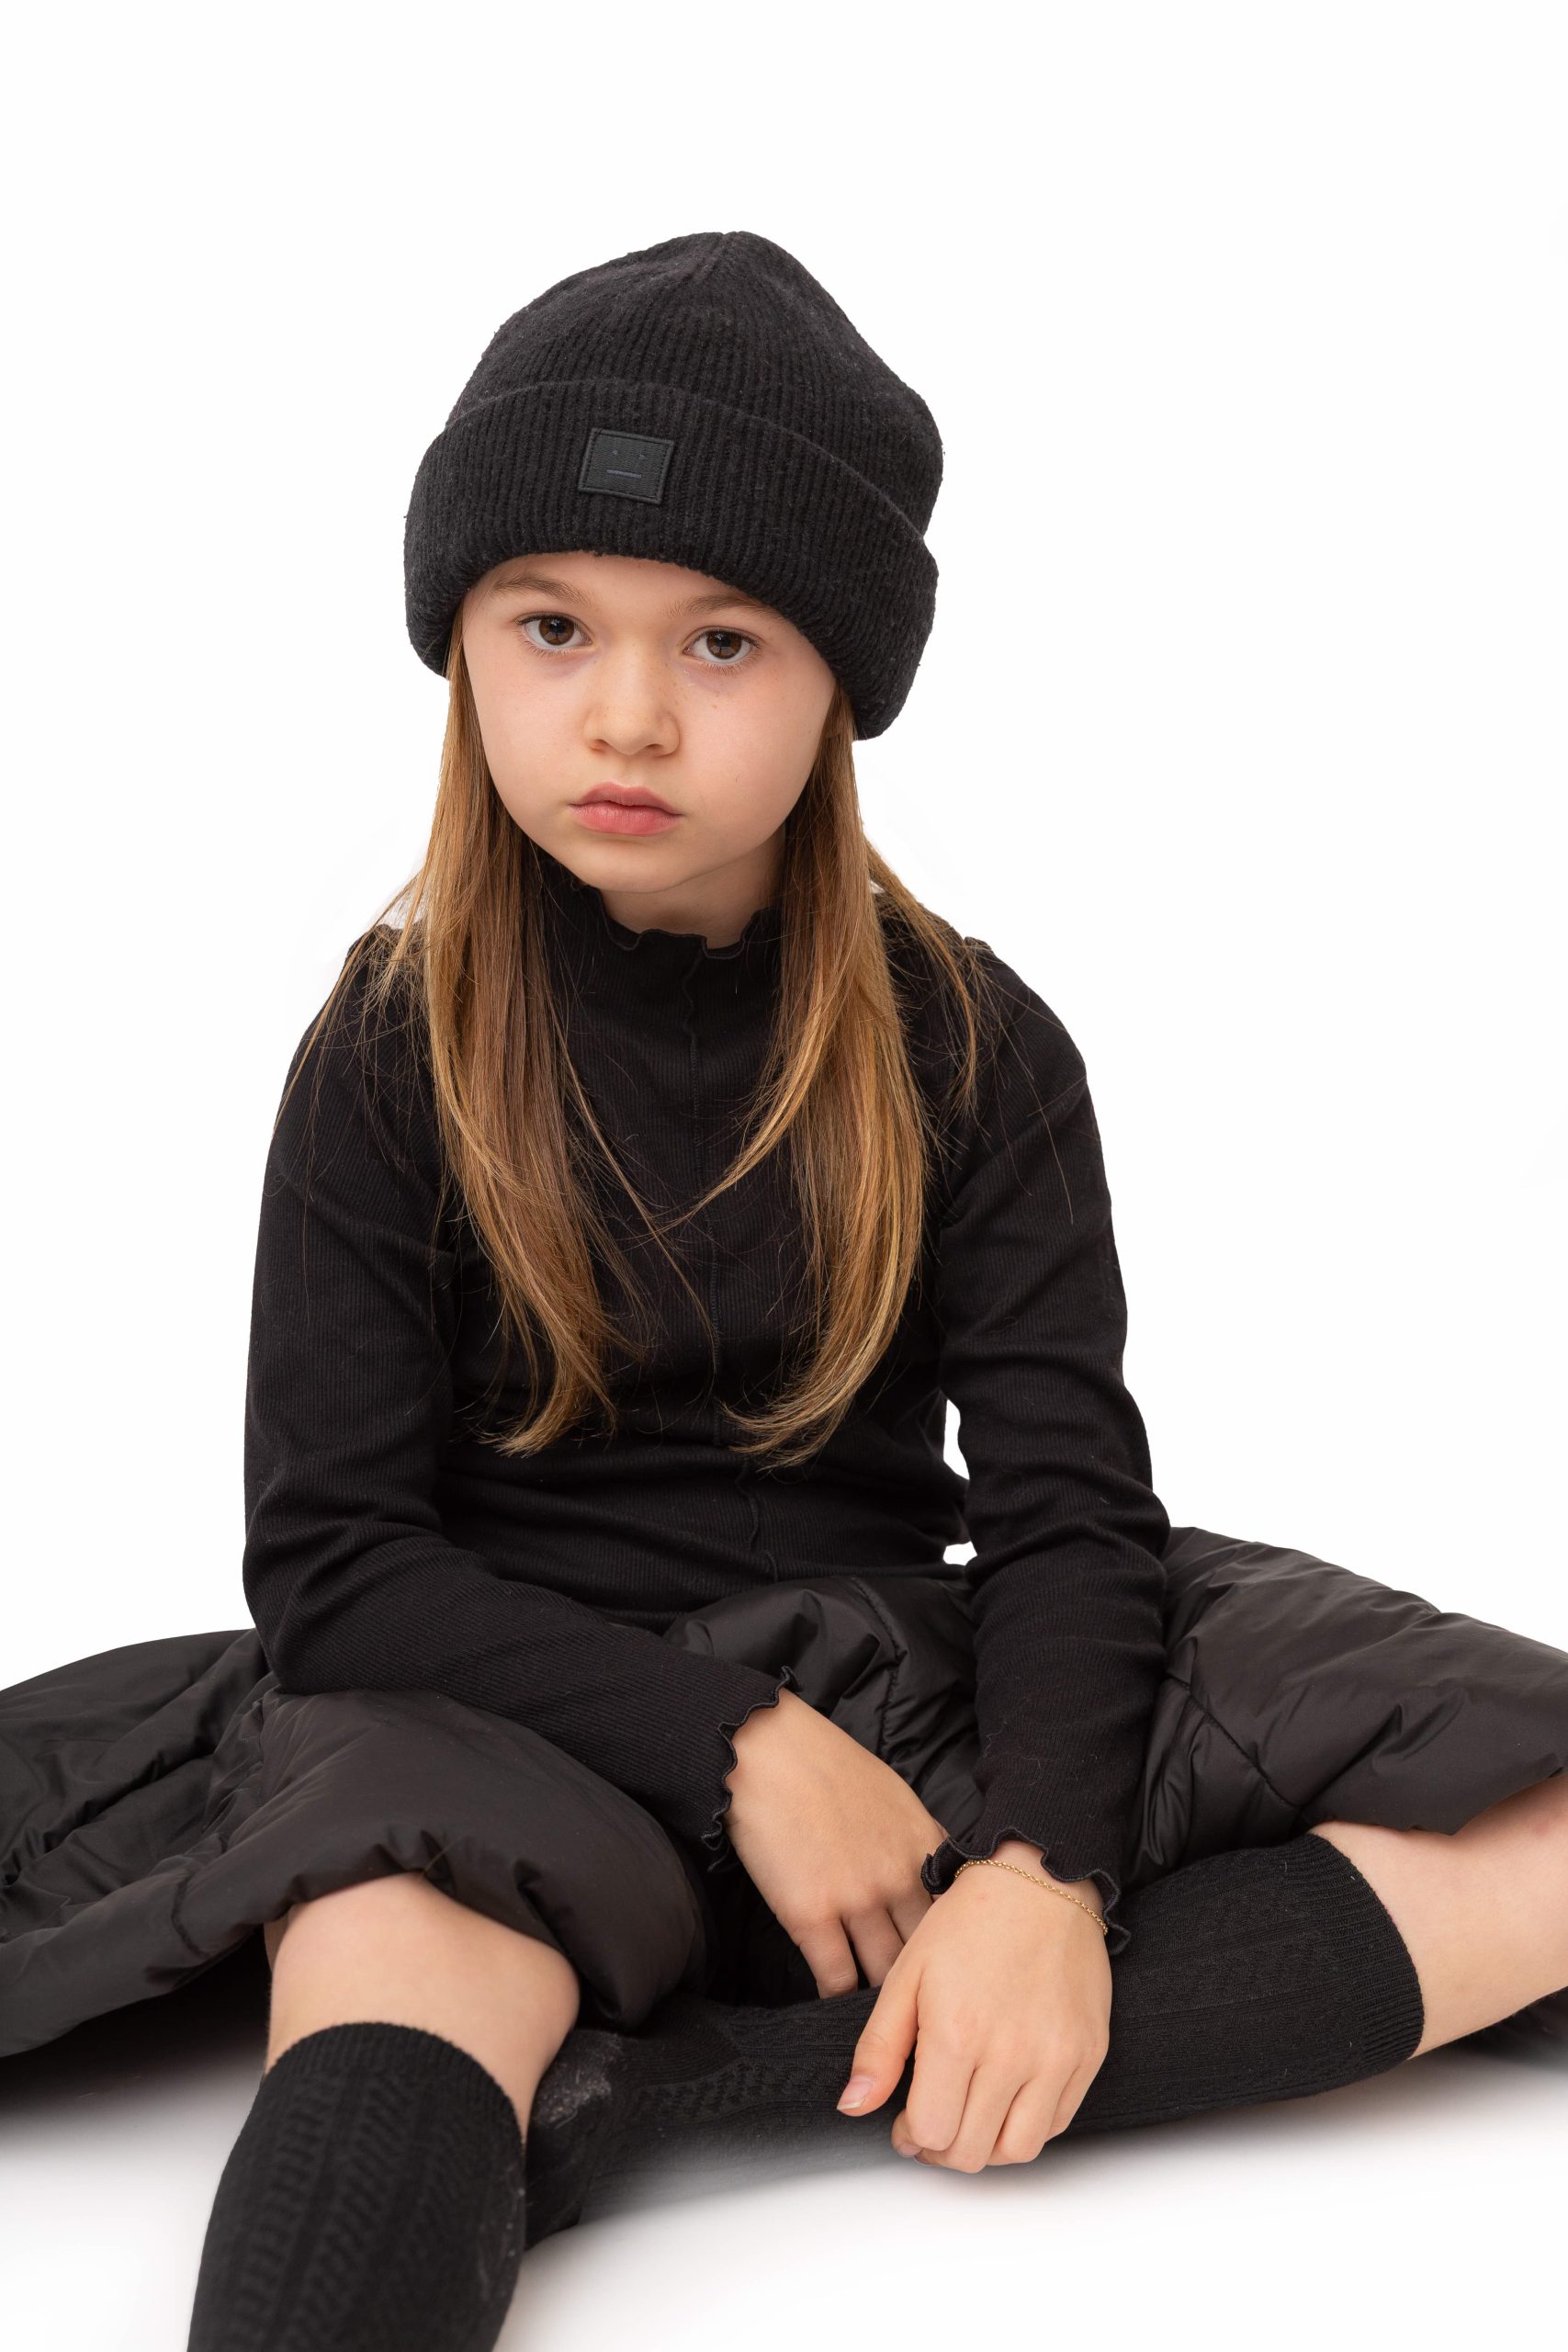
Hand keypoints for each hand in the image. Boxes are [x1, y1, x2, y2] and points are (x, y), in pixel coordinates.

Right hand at [722, 1687, 946, 1995]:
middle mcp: (901, 1876)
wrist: (768, 1750)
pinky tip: (836, 2008)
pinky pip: (836, 1978)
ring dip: (882, 2002)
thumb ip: (918, 1842)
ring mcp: (858, 1898)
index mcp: (925, 1846)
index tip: (949, 1975)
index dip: (953, 1952)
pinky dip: (838, 1998)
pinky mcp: (811, 1915)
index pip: (957, 1919)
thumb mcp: (894, 1795)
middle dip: (925, 1987)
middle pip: (926, 1954)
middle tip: (920, 2014)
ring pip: (885, 1975)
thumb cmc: (824, 1764)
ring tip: (880, 2024)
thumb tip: (932, 1876)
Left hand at [833, 1841, 1112, 2170]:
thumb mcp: (907, 1974)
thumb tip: (855, 2106)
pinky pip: (1057, 2123)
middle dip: (942, 2146)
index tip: (905, 2120)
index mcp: (958, 2034)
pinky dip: (1028, 2126)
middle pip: (972, 2152)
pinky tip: (1006, 2097)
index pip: (931, 2132)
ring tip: (970, 2114)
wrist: (1041, 1881)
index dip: (910, 2135)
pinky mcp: (1088, 2055)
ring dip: (986, 2147)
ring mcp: (1057, 2059)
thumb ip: (879, 2048)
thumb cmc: (971, 1920)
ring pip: (1018, 2151)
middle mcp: (1012, 2055)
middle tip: (933, 2119)